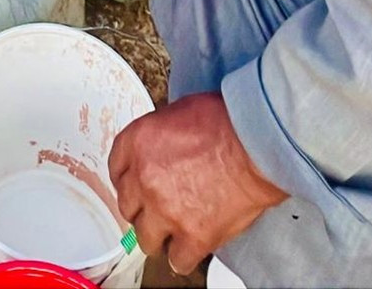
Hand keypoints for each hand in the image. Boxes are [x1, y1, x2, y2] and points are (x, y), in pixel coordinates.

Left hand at [109, 93, 285, 275]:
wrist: (255, 144)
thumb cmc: (226, 121)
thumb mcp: (179, 111)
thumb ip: (161, 134)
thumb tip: (162, 148)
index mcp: (138, 142)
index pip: (116, 167)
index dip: (127, 178)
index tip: (135, 185)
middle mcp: (144, 177)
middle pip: (127, 204)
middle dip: (142, 206)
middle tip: (157, 205)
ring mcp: (165, 210)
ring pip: (145, 237)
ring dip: (158, 233)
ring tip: (173, 228)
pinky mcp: (192, 236)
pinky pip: (177, 260)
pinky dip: (183, 256)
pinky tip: (190, 245)